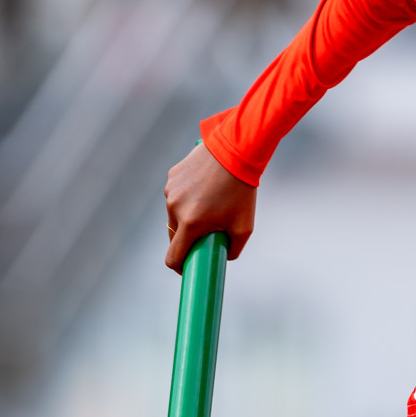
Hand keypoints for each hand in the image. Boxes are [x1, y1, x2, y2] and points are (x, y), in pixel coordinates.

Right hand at [164, 141, 255, 271]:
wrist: (237, 150)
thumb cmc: (242, 190)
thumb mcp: (245, 226)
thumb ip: (233, 249)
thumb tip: (222, 256)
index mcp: (190, 223)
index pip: (173, 257)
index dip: (180, 266)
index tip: (189, 266)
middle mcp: (174, 207)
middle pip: (174, 235)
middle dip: (188, 239)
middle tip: (207, 233)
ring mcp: (171, 190)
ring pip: (174, 214)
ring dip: (187, 216)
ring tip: (211, 204)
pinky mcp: (172, 176)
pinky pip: (176, 195)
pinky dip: (187, 197)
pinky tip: (205, 188)